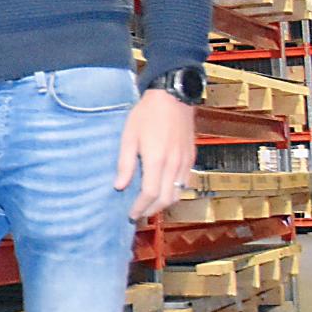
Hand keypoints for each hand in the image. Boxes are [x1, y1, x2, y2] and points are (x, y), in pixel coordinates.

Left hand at [114, 90, 197, 220]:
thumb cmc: (147, 114)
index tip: (130, 214)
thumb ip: (125, 163)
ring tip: (149, 206)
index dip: (140, 207)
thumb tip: (119, 186)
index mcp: (156, 160)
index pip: (149, 194)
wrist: (173, 97)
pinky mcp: (191, 157)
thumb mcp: (128, 136)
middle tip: (138, 214)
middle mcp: (174, 164)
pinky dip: (174, 192)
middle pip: (165, 199)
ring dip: (164, 204)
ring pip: (178, 193)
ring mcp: (185, 161)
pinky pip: (185, 183)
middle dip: (151, 210)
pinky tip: (163, 190)